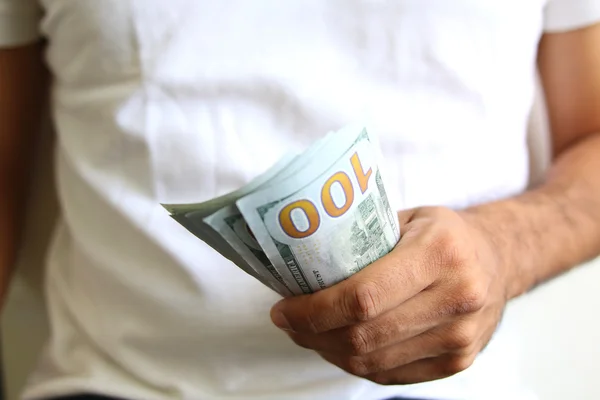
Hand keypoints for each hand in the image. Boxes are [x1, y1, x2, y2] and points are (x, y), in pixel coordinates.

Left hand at [270, 207, 508, 384]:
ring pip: (372, 362)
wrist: (499, 260)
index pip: (363, 297)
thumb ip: (363, 239)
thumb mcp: (409, 218)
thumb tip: (299, 261)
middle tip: (288, 321)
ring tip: (307, 333)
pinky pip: (390, 374)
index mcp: (440, 253)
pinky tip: (337, 345)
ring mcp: (460, 338)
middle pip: (363, 335)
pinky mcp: (458, 362)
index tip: (283, 309)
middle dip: (312, 333)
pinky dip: (355, 363)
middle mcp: (457, 299)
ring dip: (328, 351)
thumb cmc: (444, 235)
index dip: (314, 311)